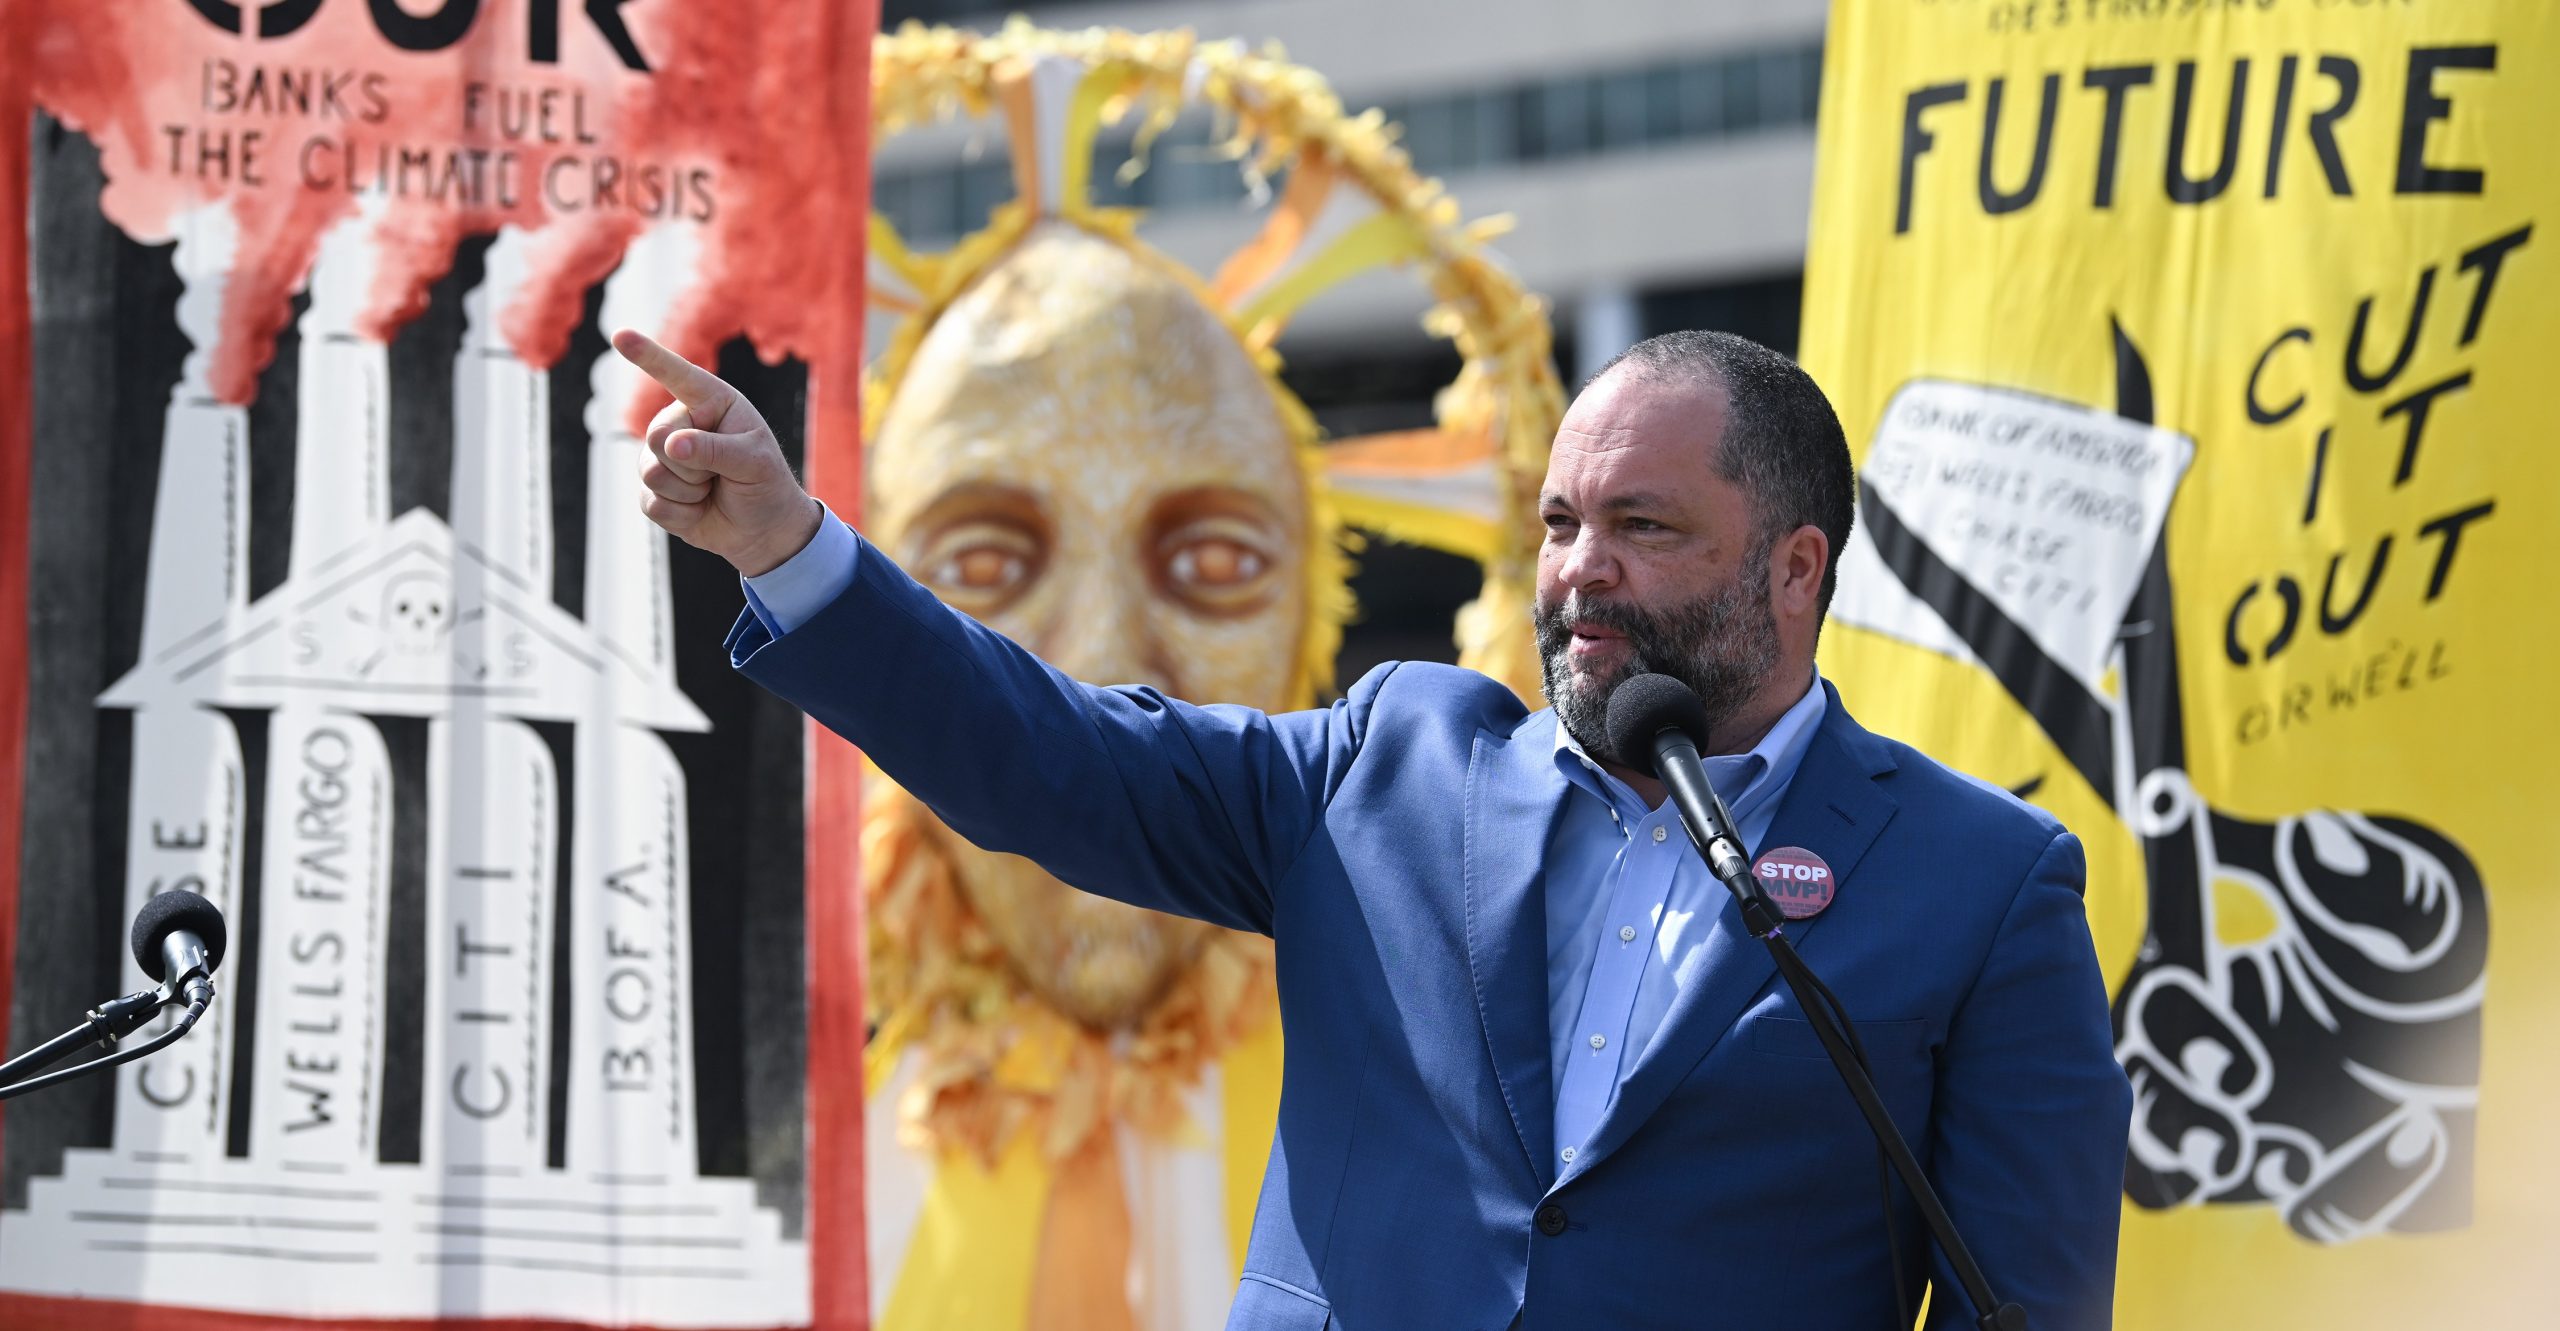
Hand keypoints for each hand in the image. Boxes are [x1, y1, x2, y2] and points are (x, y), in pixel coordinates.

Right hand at [612, 328, 821, 576]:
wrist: (763, 530)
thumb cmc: (765, 485)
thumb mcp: (755, 463)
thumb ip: (716, 449)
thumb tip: (671, 445)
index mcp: (712, 402)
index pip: (677, 375)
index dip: (648, 355)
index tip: (620, 335)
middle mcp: (682, 423)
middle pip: (656, 436)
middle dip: (693, 465)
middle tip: (722, 475)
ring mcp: (662, 457)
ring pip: (651, 472)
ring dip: (689, 491)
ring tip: (712, 489)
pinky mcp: (653, 491)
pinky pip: (651, 502)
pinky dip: (682, 514)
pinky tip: (699, 510)